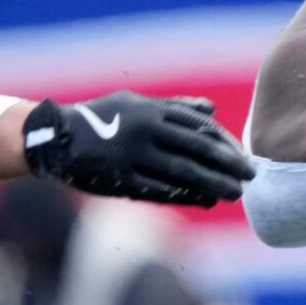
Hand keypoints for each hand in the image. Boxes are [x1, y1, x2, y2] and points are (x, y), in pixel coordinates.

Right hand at [23, 92, 253, 206]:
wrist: (54, 139)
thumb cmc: (101, 119)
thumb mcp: (135, 103)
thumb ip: (175, 108)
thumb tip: (212, 110)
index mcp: (150, 109)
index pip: (198, 126)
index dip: (225, 142)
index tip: (243, 156)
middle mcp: (145, 131)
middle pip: (197, 149)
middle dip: (228, 164)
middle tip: (251, 175)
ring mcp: (133, 156)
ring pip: (183, 172)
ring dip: (213, 184)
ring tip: (234, 194)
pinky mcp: (121, 180)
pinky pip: (160, 190)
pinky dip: (185, 196)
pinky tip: (205, 200)